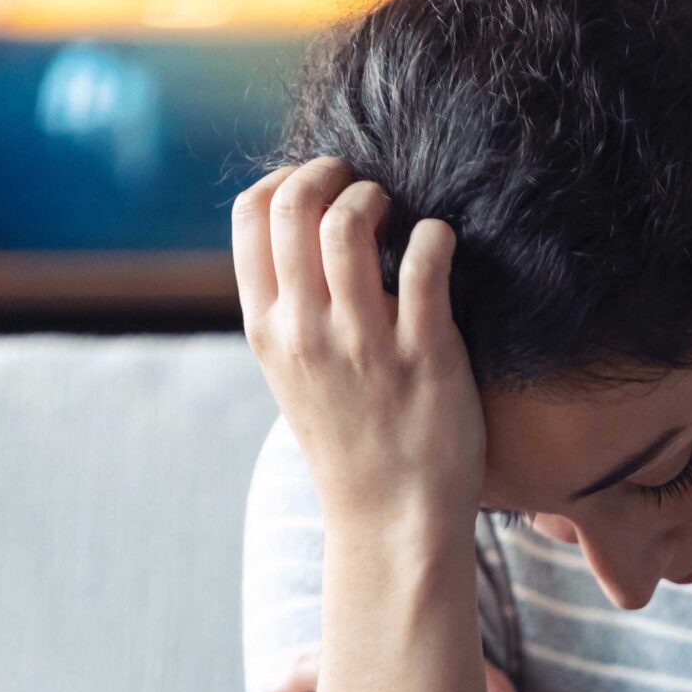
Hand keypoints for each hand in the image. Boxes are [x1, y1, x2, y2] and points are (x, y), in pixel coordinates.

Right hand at [232, 156, 483, 519]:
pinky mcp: (424, 353)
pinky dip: (435, 235)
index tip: (318, 185)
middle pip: (296, 205)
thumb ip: (287, 309)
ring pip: (349, 224)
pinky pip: (425, 260)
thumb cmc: (349, 440)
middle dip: (331, 173)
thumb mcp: (290, 375)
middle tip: (363, 186)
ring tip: (396, 213)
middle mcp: (305, 331)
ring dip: (377, 198)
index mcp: (267, 329)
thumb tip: (299, 234)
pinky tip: (441, 243)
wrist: (392, 519)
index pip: (249, 217)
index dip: (286, 178)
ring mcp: (363, 342)